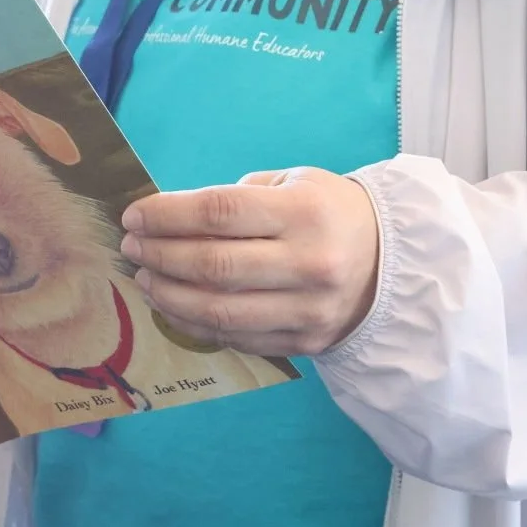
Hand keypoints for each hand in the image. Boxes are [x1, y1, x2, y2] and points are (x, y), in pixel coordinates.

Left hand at [118, 167, 379, 358]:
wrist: (394, 264)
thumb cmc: (331, 213)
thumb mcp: (297, 182)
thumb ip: (239, 197)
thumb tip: (171, 217)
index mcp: (306, 212)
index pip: (220, 212)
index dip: (167, 215)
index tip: (134, 215)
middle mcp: (309, 263)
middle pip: (214, 265)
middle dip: (160, 255)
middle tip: (132, 247)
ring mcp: (308, 310)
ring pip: (219, 311)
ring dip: (169, 296)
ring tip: (145, 278)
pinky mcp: (304, 343)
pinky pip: (235, 339)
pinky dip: (194, 324)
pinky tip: (172, 307)